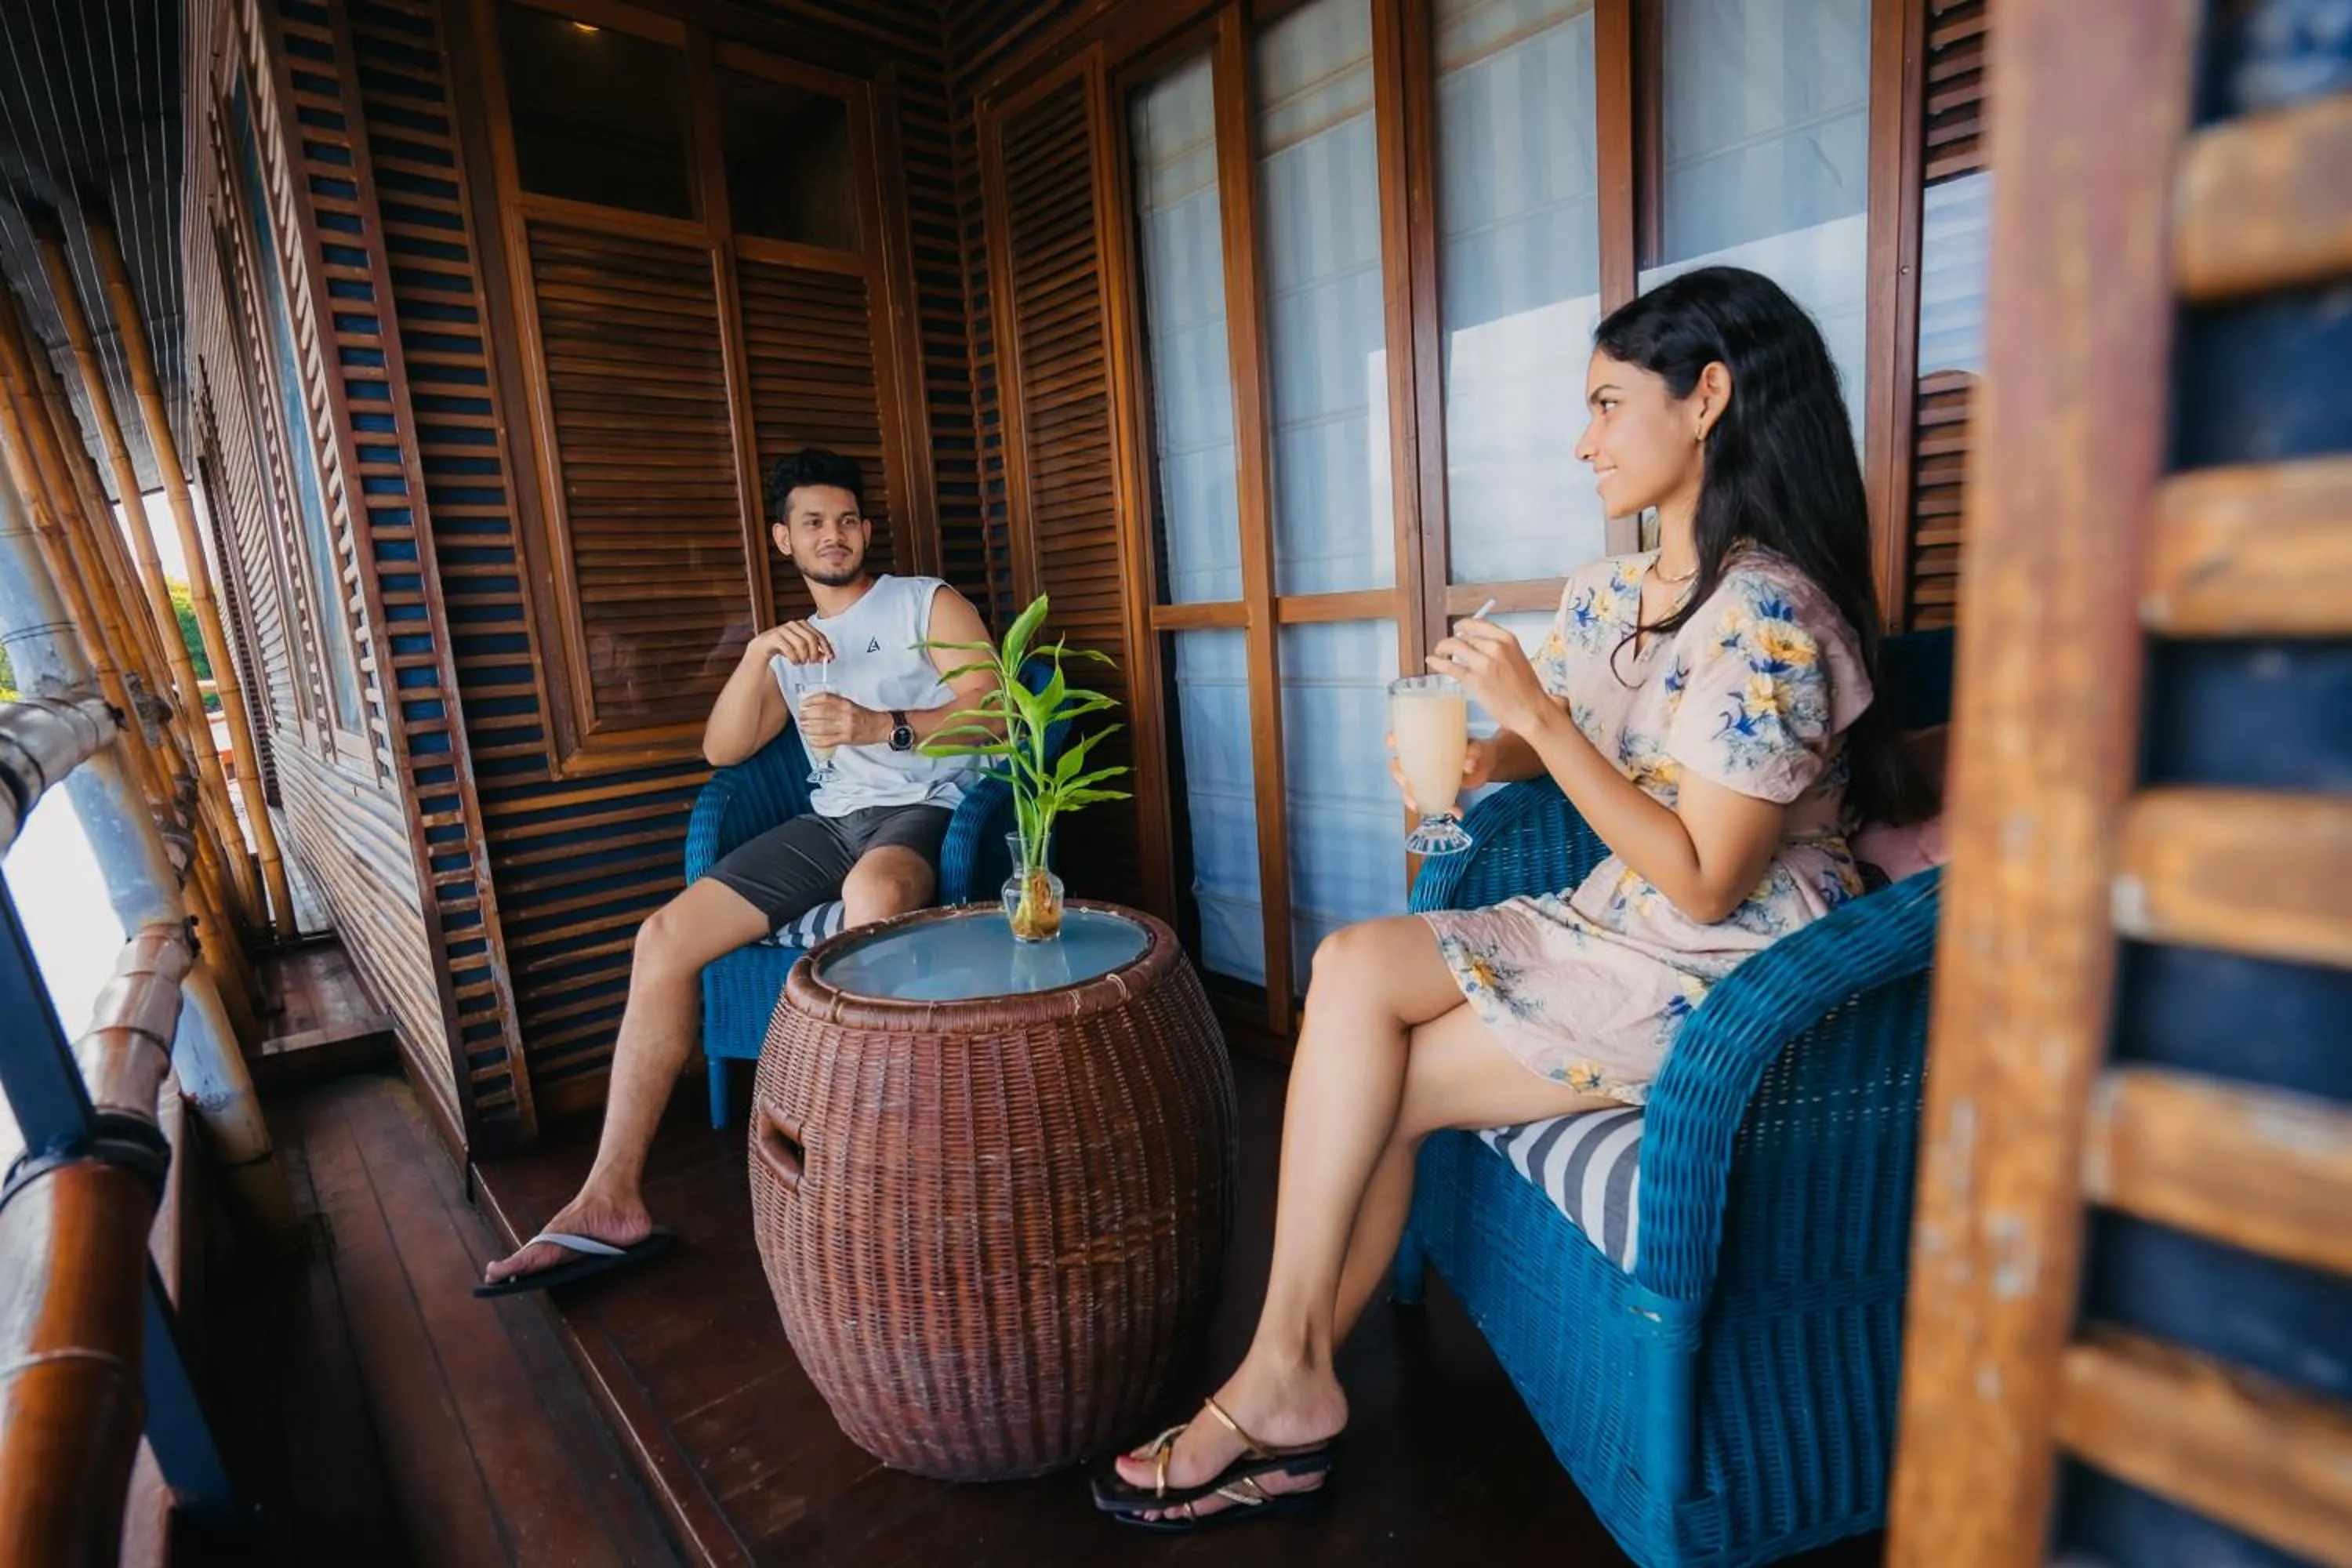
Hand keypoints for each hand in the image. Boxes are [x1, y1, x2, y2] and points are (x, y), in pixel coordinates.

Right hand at [747, 620, 833, 664]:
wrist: (761, 647)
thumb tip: (826, 657)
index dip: (826, 647)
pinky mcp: (774, 637)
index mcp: (801, 625)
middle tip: (812, 662)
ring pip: (801, 644)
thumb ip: (813, 652)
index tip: (830, 657)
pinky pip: (789, 649)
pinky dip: (794, 658)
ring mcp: (783, 629)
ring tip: (801, 662)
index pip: (819, 635)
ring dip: (803, 657)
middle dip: (814, 653)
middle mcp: (793, 625)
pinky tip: (794, 662)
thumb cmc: (782, 647)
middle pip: (812, 639)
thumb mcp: (800, 649)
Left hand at [797, 692, 883, 748]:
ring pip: (822, 727)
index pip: (825, 698)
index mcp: (846, 703)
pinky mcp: (847, 739)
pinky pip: (828, 741)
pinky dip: (817, 741)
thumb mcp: (851, 705)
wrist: (880, 727)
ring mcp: (846, 727)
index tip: (803, 703)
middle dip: (807, 715)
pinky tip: (811, 740)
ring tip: (803, 727)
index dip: (812, 700)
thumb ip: (835, 704)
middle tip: (801, 716)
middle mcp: (845, 714)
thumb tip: (815, 705)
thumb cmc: (865, 716)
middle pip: (821, 712)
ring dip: (809, 728)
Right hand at [1387, 733, 1496, 818]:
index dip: (1393, 739)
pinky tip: (1456, 812)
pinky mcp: (1438, 793)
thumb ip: (1473, 753)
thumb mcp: (1476, 748)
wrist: (1486, 766)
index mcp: (1426, 743)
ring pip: (1410, 788)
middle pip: (1399, 767)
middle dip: (1400, 776)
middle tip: (1408, 782)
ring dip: (1412, 798)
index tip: (1392, 742)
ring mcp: (1427, 778)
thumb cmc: (1476, 750)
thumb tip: (1468, 763)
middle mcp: (1421, 760)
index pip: (1403, 738)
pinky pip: (1432, 803)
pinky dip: (1443, 808)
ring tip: (1420, 805)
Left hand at [1429, 619, 1547, 733]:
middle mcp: (1495, 647)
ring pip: (1454, 646)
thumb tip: (1476, 646)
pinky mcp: (1474, 680)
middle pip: (1464, 636)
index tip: (1457, 628)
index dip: (1464, 626)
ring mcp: (1483, 663)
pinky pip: (1450, 666)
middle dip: (1453, 641)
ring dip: (1442, 648)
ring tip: (1438, 653)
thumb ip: (1498, 650)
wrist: (1532, 711)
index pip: (1478, 624)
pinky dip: (1437, 662)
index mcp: (1507, 640)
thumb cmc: (1526, 690)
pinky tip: (1431, 661)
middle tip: (1447, 647)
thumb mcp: (1516, 659)